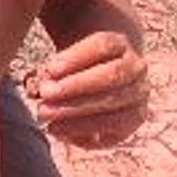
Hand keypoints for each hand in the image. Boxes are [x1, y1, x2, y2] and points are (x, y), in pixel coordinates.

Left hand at [28, 31, 148, 147]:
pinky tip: (58, 130)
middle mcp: (136, 69)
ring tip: (46, 117)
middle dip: (76, 87)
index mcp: (121, 42)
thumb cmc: (74, 60)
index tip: (49, 68)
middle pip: (111, 76)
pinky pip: (113, 133)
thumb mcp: (64, 53)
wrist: (102, 70)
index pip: (103, 45)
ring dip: (78, 115)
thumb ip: (51, 66)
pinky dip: (85, 134)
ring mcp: (139, 97)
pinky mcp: (132, 122)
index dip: (76, 58)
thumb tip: (37, 89)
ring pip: (115, 108)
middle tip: (45, 94)